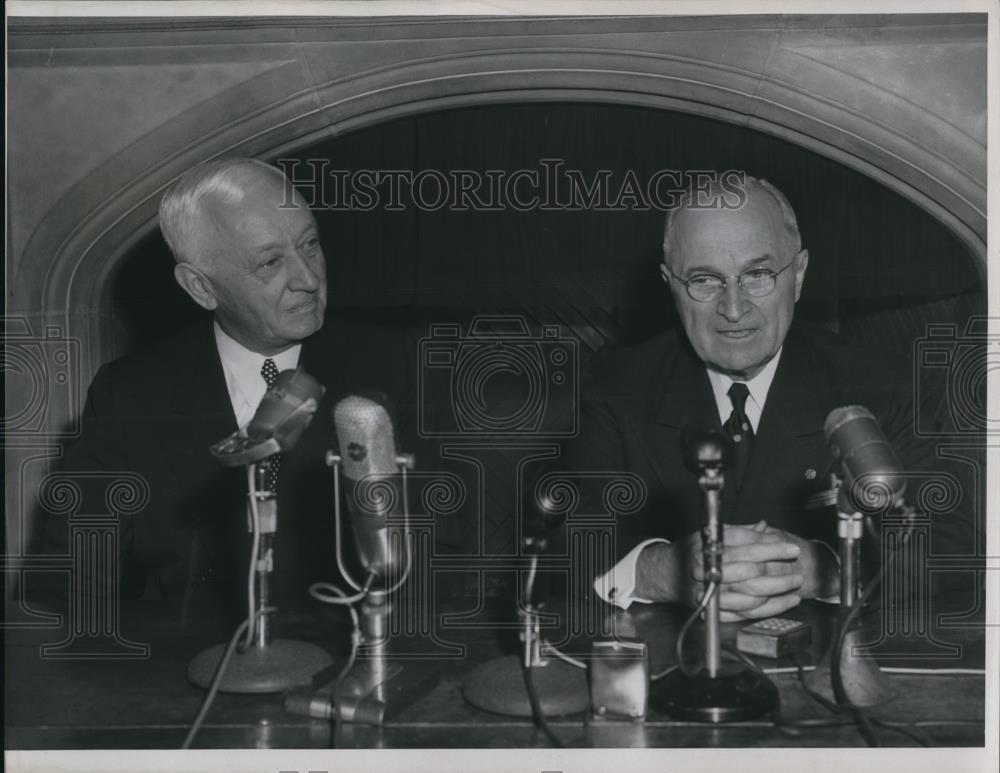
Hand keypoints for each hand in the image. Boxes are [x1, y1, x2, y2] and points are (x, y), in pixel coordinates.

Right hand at [635, 521, 821, 620]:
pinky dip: (767, 608)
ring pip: (750, 593)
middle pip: (750, 569)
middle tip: (796, 566)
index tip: (789, 547)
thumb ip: (740, 533)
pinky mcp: (714, 607)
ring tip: (795, 584)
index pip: (745, 545)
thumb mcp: (712, 535)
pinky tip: (783, 601)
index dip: (771, 546)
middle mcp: (709, 568)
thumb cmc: (691, 551)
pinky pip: (746, 612)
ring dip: (777, 591)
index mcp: (710, 546)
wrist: (667, 574)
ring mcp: (711, 590)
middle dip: (777, 568)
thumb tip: (765, 528)